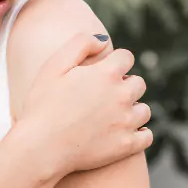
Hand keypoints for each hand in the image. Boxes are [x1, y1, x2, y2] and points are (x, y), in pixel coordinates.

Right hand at [17, 33, 151, 178]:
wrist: (40, 147)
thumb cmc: (42, 105)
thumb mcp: (54, 66)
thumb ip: (80, 44)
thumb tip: (103, 40)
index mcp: (106, 73)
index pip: (126, 58)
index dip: (115, 63)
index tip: (105, 72)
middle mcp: (122, 95)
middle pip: (139, 83)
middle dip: (125, 85)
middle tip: (107, 95)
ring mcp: (126, 122)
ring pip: (144, 110)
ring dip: (133, 110)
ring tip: (114, 116)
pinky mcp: (126, 145)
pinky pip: (147, 137)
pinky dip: (140, 134)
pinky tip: (126, 133)